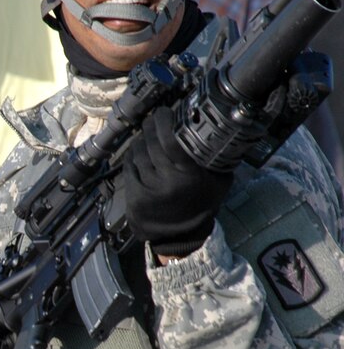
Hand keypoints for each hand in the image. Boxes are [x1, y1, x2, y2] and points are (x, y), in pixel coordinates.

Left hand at [123, 106, 233, 257]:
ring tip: (147, 134)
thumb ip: (217, 156)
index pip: (170, 140)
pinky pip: (129, 166)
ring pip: (138, 152)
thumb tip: (216, 126)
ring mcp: (148, 188)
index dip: (164, 121)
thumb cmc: (202, 203)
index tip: (166, 112)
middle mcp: (167, 181)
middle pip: (151, 142)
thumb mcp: (219, 180)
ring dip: (141, 139)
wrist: (181, 235)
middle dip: (150, 126)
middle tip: (154, 119)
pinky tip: (139, 151)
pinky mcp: (134, 195)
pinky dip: (132, 155)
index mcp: (189, 175)